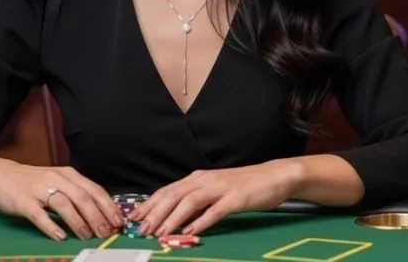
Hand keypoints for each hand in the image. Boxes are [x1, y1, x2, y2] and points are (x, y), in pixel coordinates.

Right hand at [0, 158, 123, 240]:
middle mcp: (57, 179)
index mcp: (68, 174)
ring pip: (64, 205)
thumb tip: (101, 212)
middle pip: (82, 197)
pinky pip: (39, 215)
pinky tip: (60, 236)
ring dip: (78, 222)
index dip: (108, 206)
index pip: (94, 189)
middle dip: (97, 216)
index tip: (118, 221)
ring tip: (87, 235)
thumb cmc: (34, 181)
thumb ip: (77, 193)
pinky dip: (51, 226)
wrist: (0, 174)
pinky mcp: (24, 201)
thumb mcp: (58, 181)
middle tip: (106, 232)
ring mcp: (40, 189)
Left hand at [130, 160, 300, 236]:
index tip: (135, 217)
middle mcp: (205, 180)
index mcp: (198, 178)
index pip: (168, 190)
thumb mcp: (214, 190)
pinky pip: (216, 210)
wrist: (273, 176)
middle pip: (174, 195)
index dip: (150, 204)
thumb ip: (196, 201)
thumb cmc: (243, 185)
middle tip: (142, 229)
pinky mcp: (236, 198)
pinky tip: (191, 231)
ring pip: (190, 201)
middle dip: (156, 212)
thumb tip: (174, 216)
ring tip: (160, 232)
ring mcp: (221, 188)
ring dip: (173, 218)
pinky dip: (202, 221)